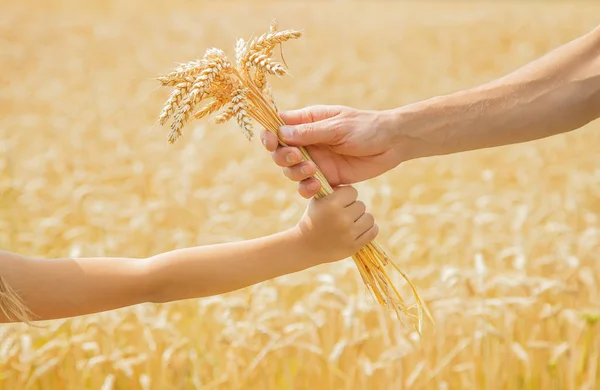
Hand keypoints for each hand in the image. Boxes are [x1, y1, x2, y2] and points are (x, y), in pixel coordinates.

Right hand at [261, 105, 404, 198]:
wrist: (392, 144)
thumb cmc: (366, 128)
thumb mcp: (338, 126)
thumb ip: (310, 132)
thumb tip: (281, 134)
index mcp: (308, 122)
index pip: (278, 127)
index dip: (269, 135)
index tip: (271, 142)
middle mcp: (308, 142)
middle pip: (279, 152)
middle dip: (283, 157)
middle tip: (298, 157)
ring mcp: (316, 161)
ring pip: (291, 171)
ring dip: (295, 172)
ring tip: (313, 170)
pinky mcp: (326, 178)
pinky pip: (307, 187)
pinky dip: (307, 188)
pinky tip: (316, 186)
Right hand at [294, 185, 378, 264]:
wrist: (305, 247)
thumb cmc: (313, 219)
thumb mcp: (317, 201)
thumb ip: (333, 190)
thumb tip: (350, 186)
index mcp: (331, 204)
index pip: (352, 192)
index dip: (346, 196)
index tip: (340, 202)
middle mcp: (341, 218)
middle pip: (361, 205)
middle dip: (353, 209)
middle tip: (343, 215)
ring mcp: (349, 234)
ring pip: (369, 218)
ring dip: (362, 219)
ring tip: (351, 223)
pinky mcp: (354, 246)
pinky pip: (373, 231)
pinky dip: (368, 229)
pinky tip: (359, 229)